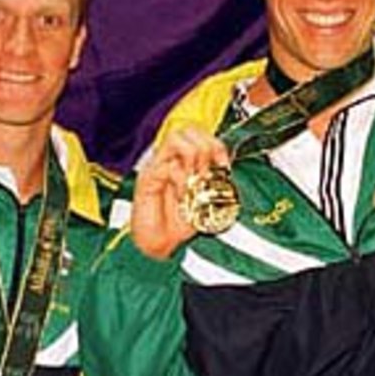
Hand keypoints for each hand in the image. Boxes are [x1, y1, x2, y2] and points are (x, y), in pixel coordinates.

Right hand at [131, 126, 228, 259]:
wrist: (156, 245)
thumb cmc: (176, 225)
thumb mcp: (203, 202)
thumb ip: (212, 185)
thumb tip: (226, 173)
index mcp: (182, 161)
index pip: (200, 134)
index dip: (217, 145)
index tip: (224, 166)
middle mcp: (168, 159)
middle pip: (188, 129)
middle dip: (205, 148)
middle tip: (207, 172)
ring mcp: (157, 166)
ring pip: (176, 139)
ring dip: (193, 157)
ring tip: (196, 178)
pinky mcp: (148, 178)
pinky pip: (168, 166)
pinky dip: (181, 180)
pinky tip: (184, 195)